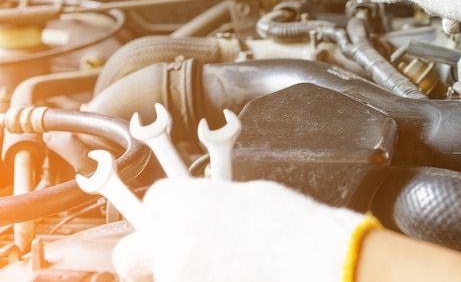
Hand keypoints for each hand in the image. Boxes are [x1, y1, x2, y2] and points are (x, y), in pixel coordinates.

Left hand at [112, 178, 379, 281]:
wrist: (322, 261)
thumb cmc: (294, 227)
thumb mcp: (248, 196)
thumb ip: (211, 203)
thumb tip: (203, 214)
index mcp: (186, 202)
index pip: (152, 201)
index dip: (165, 212)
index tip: (176, 220)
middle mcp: (173, 241)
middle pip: (130, 253)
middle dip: (145, 256)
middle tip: (169, 260)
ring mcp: (180, 276)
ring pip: (164, 277)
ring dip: (184, 273)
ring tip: (226, 271)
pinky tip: (232, 276)